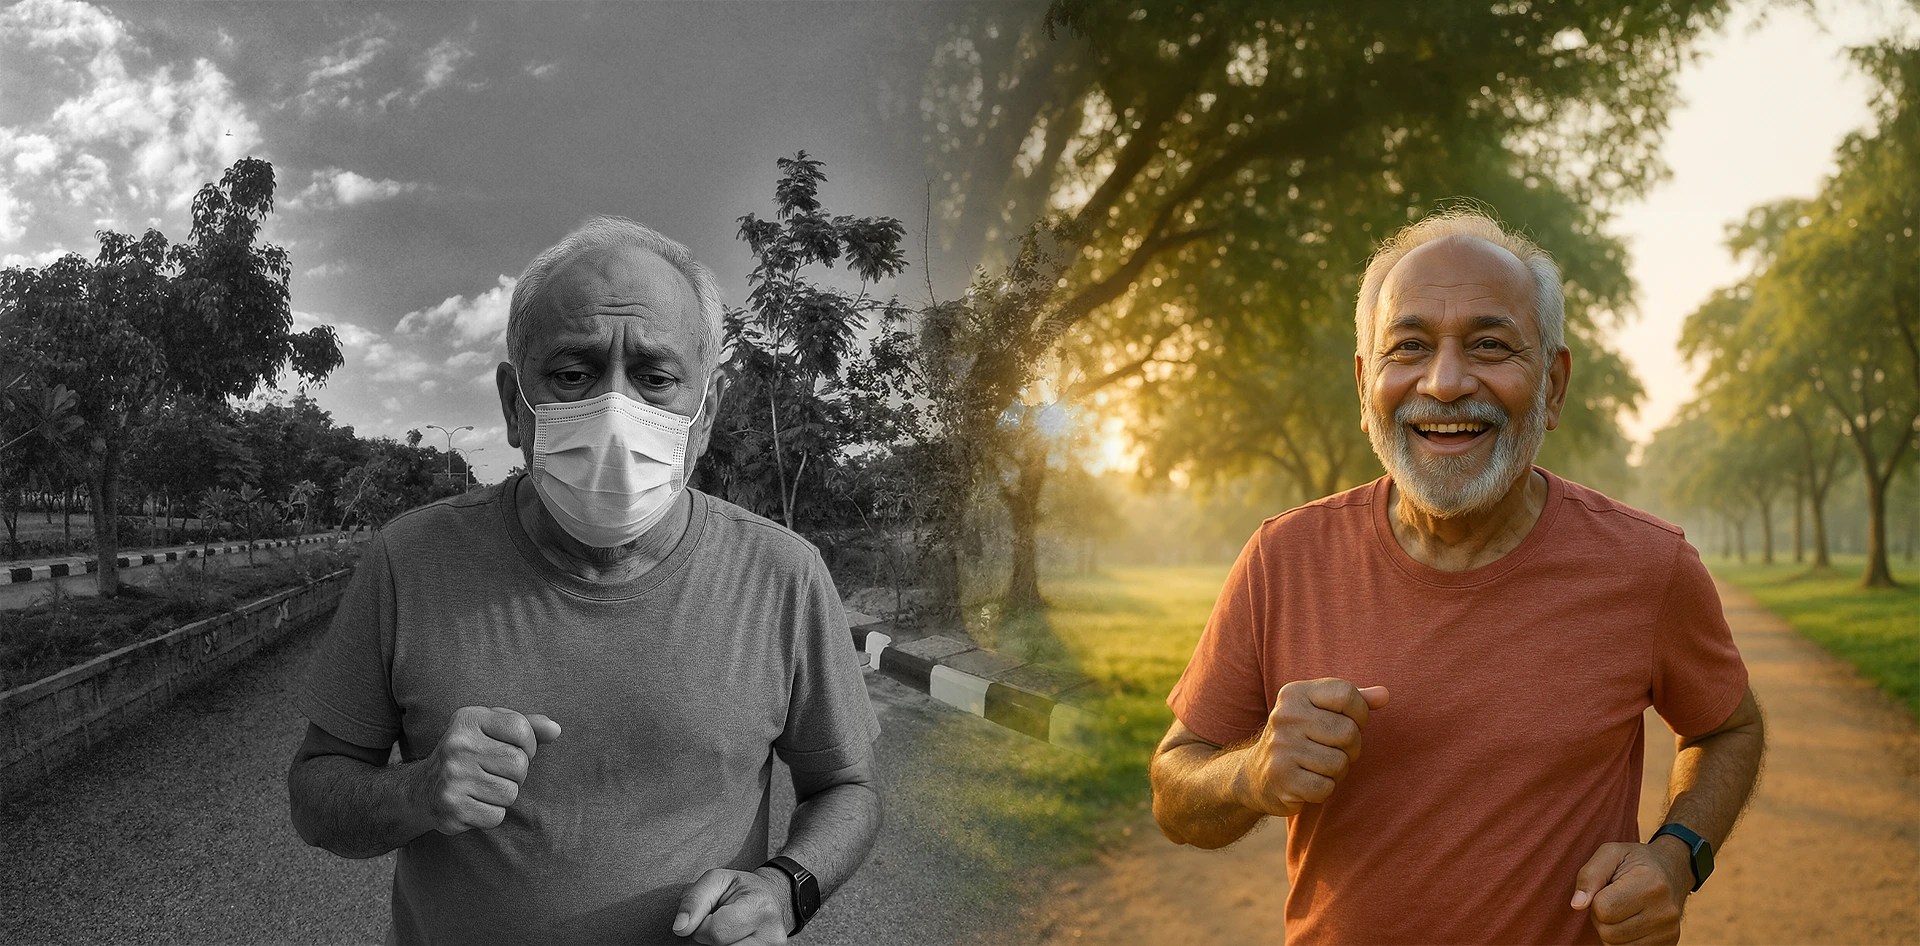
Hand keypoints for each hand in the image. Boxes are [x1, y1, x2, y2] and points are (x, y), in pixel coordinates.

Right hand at [413, 705, 561, 834]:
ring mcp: (452, 777)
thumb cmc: (469, 755)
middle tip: (496, 773)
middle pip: (519, 764)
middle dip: (517, 773)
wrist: (422, 789)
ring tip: (483, 787)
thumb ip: (526, 726)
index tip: (516, 750)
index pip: (521, 729)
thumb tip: (556, 729)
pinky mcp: (451, 807)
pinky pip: (496, 815)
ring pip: (510, 793)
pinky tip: (474, 803)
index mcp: (469, 719)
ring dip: (503, 795)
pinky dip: (491, 814)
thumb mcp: (492, 730)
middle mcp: (457, 745)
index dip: (528, 744)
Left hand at [673, 867, 792, 944]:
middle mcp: (772, 933)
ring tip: (725, 930)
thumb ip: (694, 900)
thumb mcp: (716, 880)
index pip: (715, 932)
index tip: (708, 915)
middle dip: (708, 939)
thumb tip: (680, 928)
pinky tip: (731, 939)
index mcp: (760, 906)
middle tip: (717, 922)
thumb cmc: (740, 888)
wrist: (768, 898)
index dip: (701, 925)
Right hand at [1235, 678, 1388, 817]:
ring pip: (1339, 763)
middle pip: (1348, 732)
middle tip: (1332, 751)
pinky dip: (1324, 790)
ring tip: (1319, 767)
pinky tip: (1309, 782)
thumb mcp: (1321, 711)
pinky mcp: (1281, 777)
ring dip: (1337, 772)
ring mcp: (1281, 747)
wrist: (1256, 774)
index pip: (1346, 694)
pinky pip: (1325, 788)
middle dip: (1350, 748)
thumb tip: (1385, 695)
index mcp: (1295, 693)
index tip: (1348, 722)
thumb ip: (1354, 701)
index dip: (1359, 713)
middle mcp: (1285, 716)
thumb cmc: (1301, 738)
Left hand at [1571, 840, 1691, 943]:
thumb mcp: (1610, 853)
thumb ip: (1589, 876)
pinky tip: (1631, 921)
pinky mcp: (1670, 942)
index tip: (1606, 888)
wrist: (1672, 870)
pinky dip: (1622, 939)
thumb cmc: (1635, 861)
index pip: (1603, 909)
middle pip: (1608, 931)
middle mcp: (1664, 911)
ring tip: (1622, 909)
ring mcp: (1669, 930)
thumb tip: (1577, 905)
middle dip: (1601, 917)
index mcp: (1651, 883)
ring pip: (1616, 945)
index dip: (1595, 899)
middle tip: (1612, 899)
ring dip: (1610, 929)